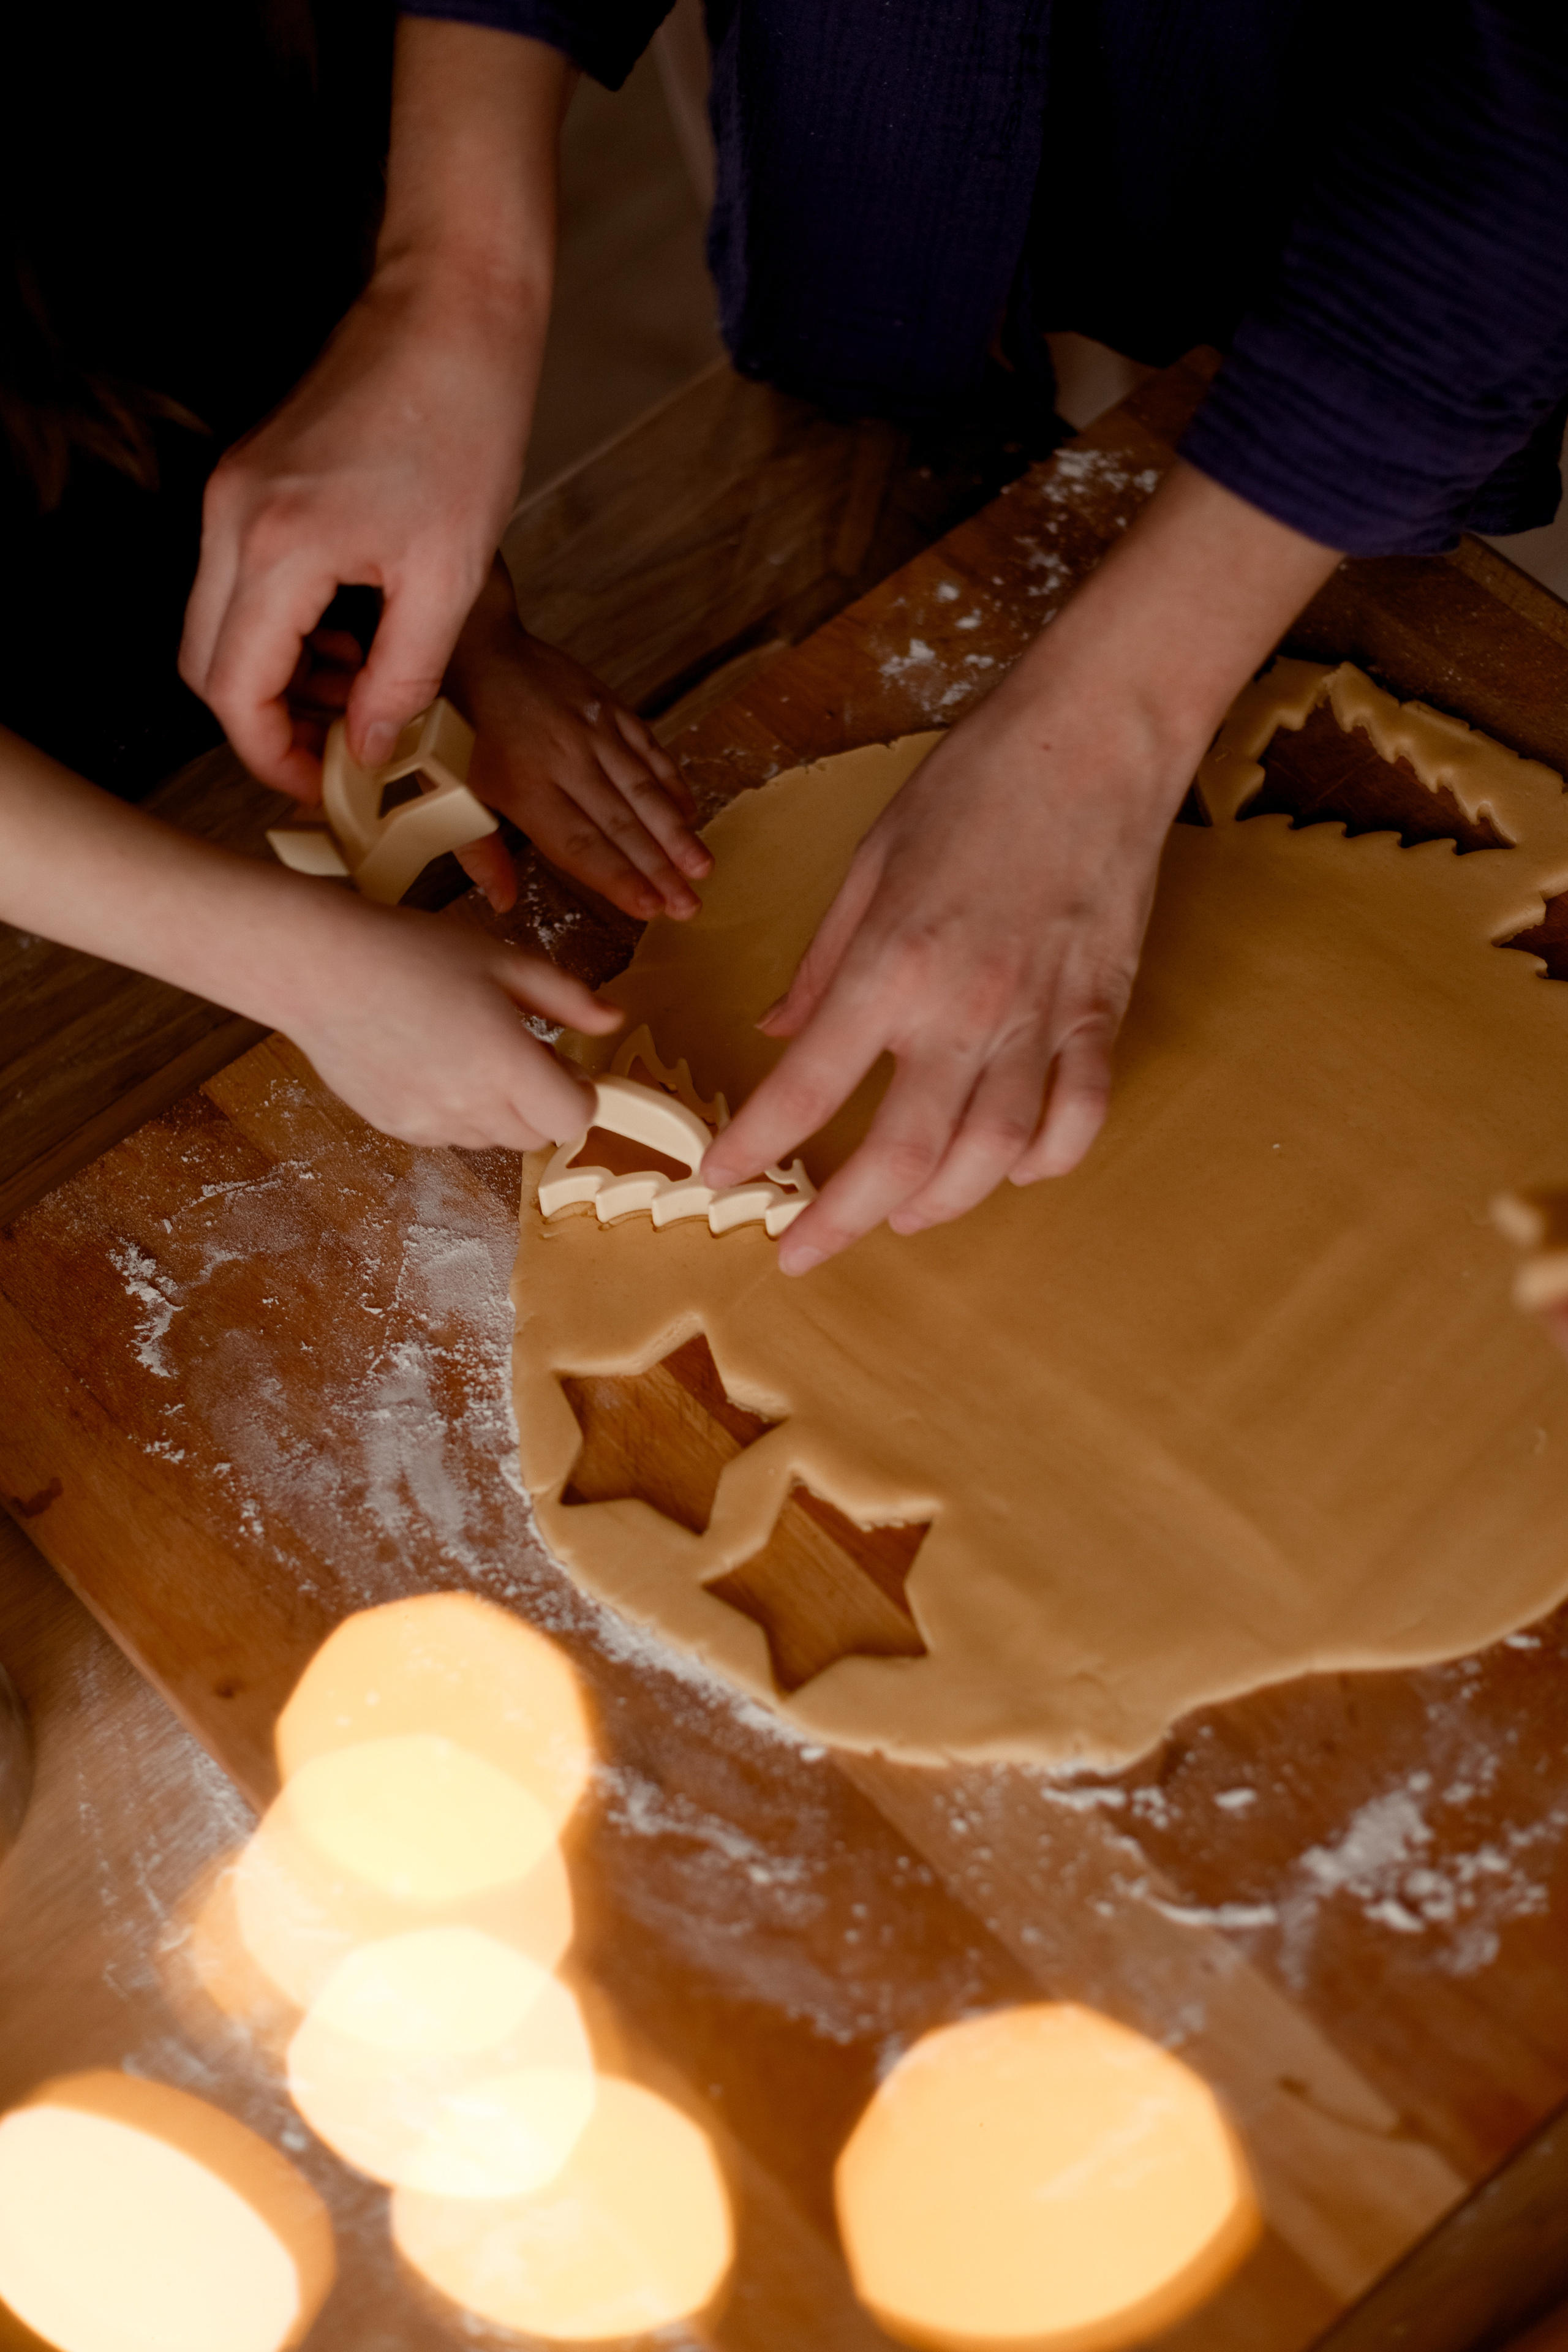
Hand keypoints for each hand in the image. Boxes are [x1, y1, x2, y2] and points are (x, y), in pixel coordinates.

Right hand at [179, 263, 535, 800]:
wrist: (453, 311)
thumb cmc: (466, 427)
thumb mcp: (451, 578)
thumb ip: (403, 676)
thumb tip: (368, 750)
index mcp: (277, 548)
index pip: (233, 692)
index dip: (274, 757)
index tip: (328, 785)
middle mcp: (231, 518)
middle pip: (206, 665)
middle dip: (266, 724)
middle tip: (340, 753)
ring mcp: (232, 492)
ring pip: (218, 625)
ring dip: (275, 675)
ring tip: (358, 693)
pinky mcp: (250, 477)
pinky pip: (240, 579)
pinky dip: (282, 625)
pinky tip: (350, 634)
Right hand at [280, 897, 618, 1151]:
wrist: (319, 968)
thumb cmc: (412, 951)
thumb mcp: (503, 959)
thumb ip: (566, 997)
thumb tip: (613, 1020)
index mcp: (505, 1064)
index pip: (572, 1118)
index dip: (580, 1094)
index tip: (566, 1065)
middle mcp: (470, 1105)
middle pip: (536, 1135)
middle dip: (541, 1102)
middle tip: (519, 1051)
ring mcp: (429, 1122)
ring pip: (492, 1139)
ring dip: (499, 1109)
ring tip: (470, 1051)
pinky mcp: (396, 1126)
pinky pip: (448, 1135)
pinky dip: (456, 1111)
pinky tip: (433, 1063)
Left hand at [445, 562, 711, 919]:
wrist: (474, 641)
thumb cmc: (454, 722)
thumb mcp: (449, 788)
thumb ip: (479, 849)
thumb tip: (502, 902)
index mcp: (523, 784)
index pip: (579, 843)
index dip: (616, 878)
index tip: (650, 907)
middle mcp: (565, 757)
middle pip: (622, 823)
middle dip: (660, 869)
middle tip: (689, 906)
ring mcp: (593, 728)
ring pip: (644, 789)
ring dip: (677, 832)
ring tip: (702, 868)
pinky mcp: (608, 706)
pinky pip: (649, 749)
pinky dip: (672, 782)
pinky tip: (690, 813)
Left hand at [702, 672, 1183, 1269]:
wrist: (1095, 735)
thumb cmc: (975, 782)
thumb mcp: (869, 861)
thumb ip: (824, 963)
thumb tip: (782, 1034)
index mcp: (890, 965)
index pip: (804, 1090)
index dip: (752, 1147)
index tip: (717, 1177)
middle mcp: (964, 1009)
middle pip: (901, 1158)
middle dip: (842, 1221)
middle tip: (802, 1250)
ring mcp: (1042, 1018)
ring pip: (993, 1157)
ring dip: (940, 1206)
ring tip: (902, 1218)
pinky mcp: (1102, 1012)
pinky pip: (1078, 1118)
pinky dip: (1045, 1160)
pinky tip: (1011, 1168)